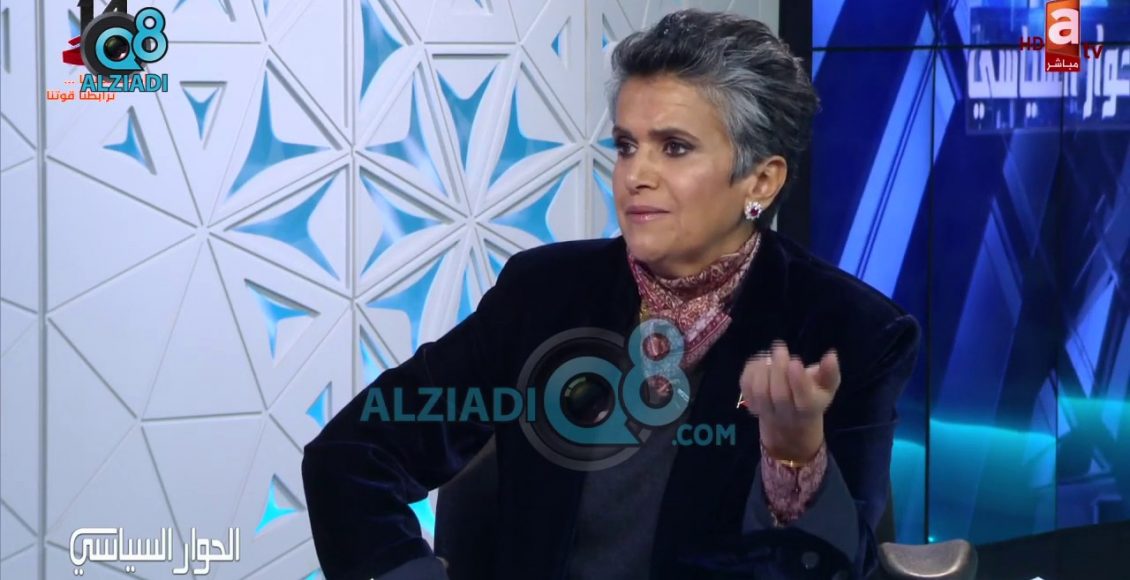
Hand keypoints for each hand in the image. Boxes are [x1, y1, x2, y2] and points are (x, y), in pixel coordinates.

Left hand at [739, 341, 839, 461]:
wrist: (790, 420)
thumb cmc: (813, 395)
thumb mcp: (827, 385)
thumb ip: (830, 372)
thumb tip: (831, 355)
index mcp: (810, 409)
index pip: (804, 400)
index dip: (798, 380)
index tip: (795, 361)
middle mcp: (787, 414)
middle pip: (780, 396)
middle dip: (779, 369)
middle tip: (780, 348)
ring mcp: (766, 411)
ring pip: (760, 393)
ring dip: (763, 370)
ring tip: (770, 355)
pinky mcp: (751, 404)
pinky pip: (746, 388)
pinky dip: (750, 370)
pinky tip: (761, 360)